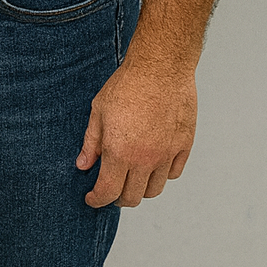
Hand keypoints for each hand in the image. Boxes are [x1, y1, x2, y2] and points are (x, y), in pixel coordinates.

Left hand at [76, 59, 196, 207]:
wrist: (160, 67)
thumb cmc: (127, 84)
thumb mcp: (99, 110)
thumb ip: (92, 142)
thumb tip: (83, 165)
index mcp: (120, 151)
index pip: (108, 191)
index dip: (97, 200)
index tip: (92, 199)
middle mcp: (144, 159)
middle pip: (132, 197)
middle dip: (117, 198)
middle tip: (110, 189)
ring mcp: (166, 155)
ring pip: (154, 190)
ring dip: (140, 189)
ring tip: (131, 177)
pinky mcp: (184, 147)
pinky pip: (173, 173)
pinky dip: (162, 175)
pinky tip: (152, 164)